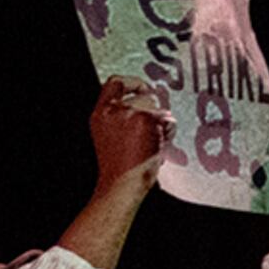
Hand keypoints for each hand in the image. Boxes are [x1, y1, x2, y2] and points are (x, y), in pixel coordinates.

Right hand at [89, 75, 170, 189]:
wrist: (121, 186)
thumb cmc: (120, 169)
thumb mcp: (111, 136)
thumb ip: (121, 117)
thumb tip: (149, 100)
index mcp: (100, 114)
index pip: (115, 82)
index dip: (133, 83)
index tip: (143, 89)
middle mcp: (113, 111)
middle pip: (144, 96)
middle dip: (154, 113)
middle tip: (152, 133)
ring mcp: (129, 114)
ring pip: (158, 108)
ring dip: (162, 125)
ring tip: (152, 145)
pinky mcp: (146, 121)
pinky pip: (167, 119)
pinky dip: (168, 133)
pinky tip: (157, 148)